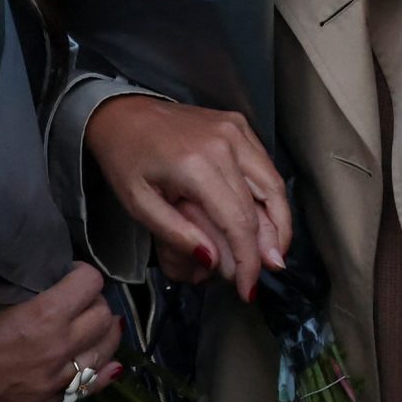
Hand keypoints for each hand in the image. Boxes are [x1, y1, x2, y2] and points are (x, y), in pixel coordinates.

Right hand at [0, 263, 121, 401]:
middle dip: (94, 302)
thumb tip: (55, 279)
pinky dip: (96, 371)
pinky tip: (99, 363)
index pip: (90, 282)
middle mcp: (55, 351)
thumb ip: (28, 289)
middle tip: (77, 298)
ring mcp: (51, 384)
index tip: (69, 273)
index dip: (81, 273)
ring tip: (89, 325)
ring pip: (103, 352)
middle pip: (103, 316)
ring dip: (99, 334)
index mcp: (42, 317)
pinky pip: (88, 388)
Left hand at [83, 94, 288, 302]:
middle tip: (269, 272)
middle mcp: (225, 142)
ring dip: (280, 220)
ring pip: (273, 181)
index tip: (247, 288)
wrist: (122, 112)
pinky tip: (265, 218)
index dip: (248, 260)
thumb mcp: (138, 204)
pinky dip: (270, 195)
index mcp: (197, 164)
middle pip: (265, 201)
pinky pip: (264, 165)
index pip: (238, 220)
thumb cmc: (125, 158)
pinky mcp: (238, 125)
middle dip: (271, 244)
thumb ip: (177, 235)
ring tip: (275, 251)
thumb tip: (212, 262)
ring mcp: (236, 129)